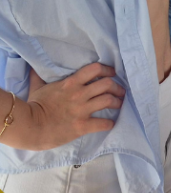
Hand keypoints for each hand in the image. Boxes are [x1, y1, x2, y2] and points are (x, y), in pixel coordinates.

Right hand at [6, 63, 124, 150]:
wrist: (29, 127)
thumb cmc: (33, 106)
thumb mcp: (37, 87)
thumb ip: (39, 75)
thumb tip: (33, 66)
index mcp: (71, 82)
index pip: (96, 69)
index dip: (107, 70)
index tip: (113, 73)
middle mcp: (79, 94)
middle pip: (107, 84)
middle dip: (117, 87)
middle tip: (120, 91)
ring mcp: (81, 110)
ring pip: (108, 100)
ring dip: (116, 102)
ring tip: (119, 103)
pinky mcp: (81, 126)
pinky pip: (102, 123)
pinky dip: (109, 123)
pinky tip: (111, 123)